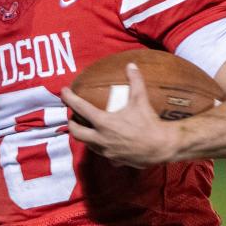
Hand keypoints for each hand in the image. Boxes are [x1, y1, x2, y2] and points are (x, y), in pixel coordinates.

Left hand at [62, 62, 179, 166]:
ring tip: (87, 128)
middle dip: (72, 124)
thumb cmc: (149, 123)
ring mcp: (106, 151)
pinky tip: (107, 143)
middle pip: (76, 132)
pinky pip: (103, 154)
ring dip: (85, 136)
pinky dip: (102, 148)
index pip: (80, 108)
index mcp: (103, 122)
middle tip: (73, 117)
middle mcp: (100, 138)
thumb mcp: (140, 100)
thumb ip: (135, 81)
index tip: (64, 92)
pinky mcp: (114, 160)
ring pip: (87, 144)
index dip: (69, 98)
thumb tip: (131, 65)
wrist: (161, 147)